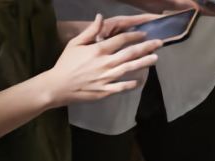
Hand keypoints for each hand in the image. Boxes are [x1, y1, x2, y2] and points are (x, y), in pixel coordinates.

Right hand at [45, 15, 160, 107]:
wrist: (56, 86)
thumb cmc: (65, 64)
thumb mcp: (75, 44)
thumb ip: (90, 31)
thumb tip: (100, 16)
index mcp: (98, 50)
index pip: (122, 39)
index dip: (135, 35)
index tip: (143, 34)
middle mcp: (105, 63)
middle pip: (131, 53)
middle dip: (147, 47)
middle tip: (158, 44)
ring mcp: (106, 78)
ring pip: (130, 69)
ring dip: (144, 63)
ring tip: (155, 58)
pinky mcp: (104, 91)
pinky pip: (121, 87)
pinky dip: (131, 84)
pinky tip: (139, 80)